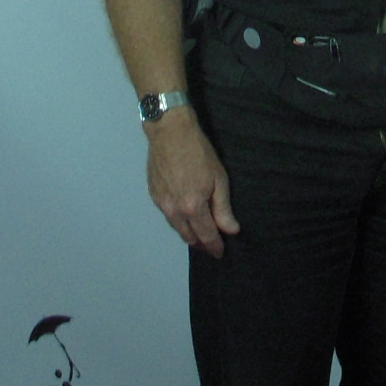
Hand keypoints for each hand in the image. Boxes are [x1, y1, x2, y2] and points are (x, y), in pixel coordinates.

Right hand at [145, 110, 240, 254]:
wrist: (170, 132)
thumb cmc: (198, 152)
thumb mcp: (218, 179)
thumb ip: (223, 208)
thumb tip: (231, 229)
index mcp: (192, 207)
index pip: (206, 235)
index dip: (214, 246)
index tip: (220, 253)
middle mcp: (174, 210)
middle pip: (189, 237)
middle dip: (201, 244)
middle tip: (211, 246)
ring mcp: (161, 204)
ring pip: (177, 228)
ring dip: (189, 234)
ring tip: (200, 235)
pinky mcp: (154, 196)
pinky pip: (168, 216)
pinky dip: (178, 221)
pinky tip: (185, 217)